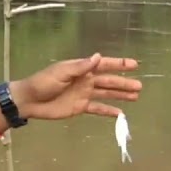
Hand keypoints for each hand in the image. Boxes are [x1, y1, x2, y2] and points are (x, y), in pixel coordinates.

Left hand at [10, 53, 141, 120]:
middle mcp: (86, 80)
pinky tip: (120, 114)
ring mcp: (84, 94)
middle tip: (140, 86)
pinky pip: (98, 108)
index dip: (119, 64)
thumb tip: (98, 57)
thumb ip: (80, 66)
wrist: (30, 101)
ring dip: (121, 95)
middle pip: (109, 81)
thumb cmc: (43, 83)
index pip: (104, 65)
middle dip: (124, 83)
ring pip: (107, 93)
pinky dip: (108, 111)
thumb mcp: (61, 72)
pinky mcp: (80, 107)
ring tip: (135, 96)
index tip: (133, 64)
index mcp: (82, 69)